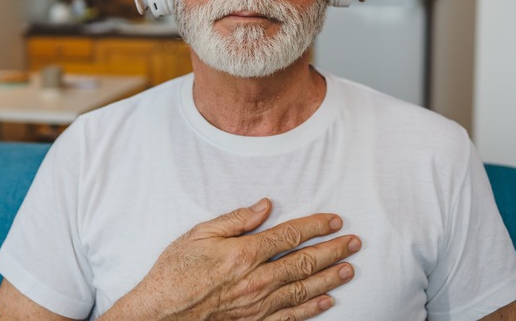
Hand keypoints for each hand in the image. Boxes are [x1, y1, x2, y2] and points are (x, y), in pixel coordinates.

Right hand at [103, 198, 360, 319]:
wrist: (160, 314)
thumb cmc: (175, 271)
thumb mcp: (199, 235)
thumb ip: (236, 220)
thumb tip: (265, 206)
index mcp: (245, 253)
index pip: (290, 235)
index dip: (316, 226)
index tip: (334, 220)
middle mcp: (257, 280)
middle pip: (305, 262)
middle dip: (333, 250)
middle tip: (355, 242)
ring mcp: (258, 304)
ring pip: (303, 289)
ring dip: (330, 278)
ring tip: (350, 268)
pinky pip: (290, 315)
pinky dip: (311, 308)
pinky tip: (327, 301)